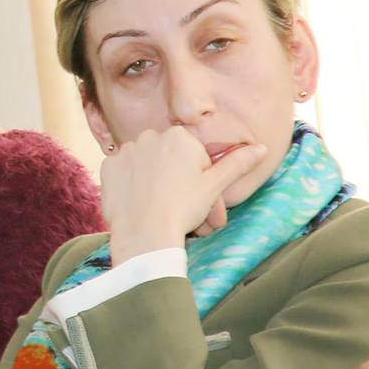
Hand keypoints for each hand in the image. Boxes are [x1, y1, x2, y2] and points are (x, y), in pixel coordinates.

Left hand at [100, 128, 266, 263]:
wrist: (145, 232)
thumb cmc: (183, 208)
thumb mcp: (215, 185)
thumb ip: (237, 163)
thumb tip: (261, 148)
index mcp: (179, 136)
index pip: (194, 155)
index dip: (200, 180)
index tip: (199, 198)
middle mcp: (149, 136)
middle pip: (170, 160)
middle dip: (180, 182)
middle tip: (185, 209)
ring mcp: (125, 151)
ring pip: (148, 166)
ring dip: (157, 182)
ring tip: (163, 208)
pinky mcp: (107, 167)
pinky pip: (125, 174)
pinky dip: (133, 186)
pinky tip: (140, 202)